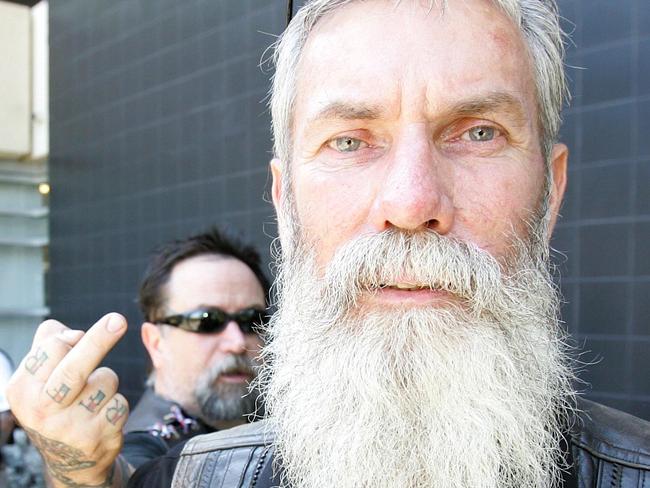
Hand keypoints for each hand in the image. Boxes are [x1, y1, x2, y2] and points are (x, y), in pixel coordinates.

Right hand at [7, 313, 129, 487]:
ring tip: (91, 397)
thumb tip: (76, 334)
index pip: (52, 347)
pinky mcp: (97, 436)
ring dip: (106, 381)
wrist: (69, 457)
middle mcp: (41, 411)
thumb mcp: (39, 375)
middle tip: (118, 319)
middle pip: (73, 369)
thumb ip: (50, 343)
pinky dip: (117, 402)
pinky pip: (120, 401)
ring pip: (106, 379)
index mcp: (22, 389)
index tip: (78, 337)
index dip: (72, 338)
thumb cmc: (56, 400)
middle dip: (99, 341)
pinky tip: (101, 415)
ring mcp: (70, 427)